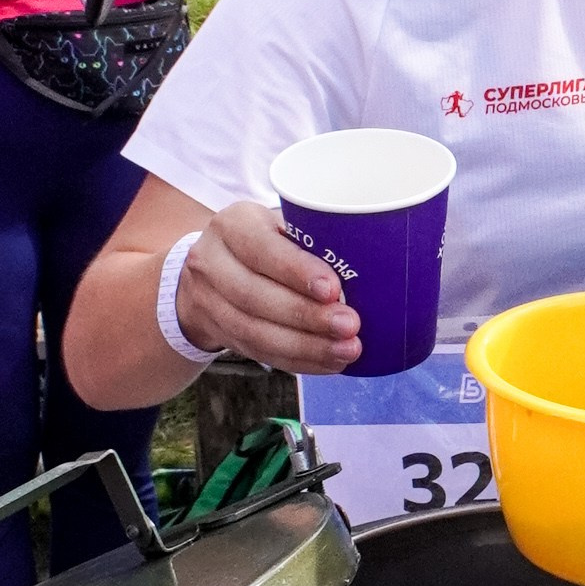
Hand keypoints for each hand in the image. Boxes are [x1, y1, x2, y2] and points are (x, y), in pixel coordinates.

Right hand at [176, 202, 363, 374]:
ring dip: (304, 347)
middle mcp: (211, 262)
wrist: (211, 266)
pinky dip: (297, 361)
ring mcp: (209, 302)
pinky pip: (258, 353)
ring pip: (254, 333)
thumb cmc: (265, 239)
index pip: (260, 249)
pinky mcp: (219, 333)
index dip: (296, 271)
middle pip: (255, 297)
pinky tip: (327, 362)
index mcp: (232, 225)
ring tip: (345, 350)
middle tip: (350, 326)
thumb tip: (375, 262)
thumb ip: (311, 237)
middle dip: (306, 317)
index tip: (333, 289)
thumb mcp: (278, 222)